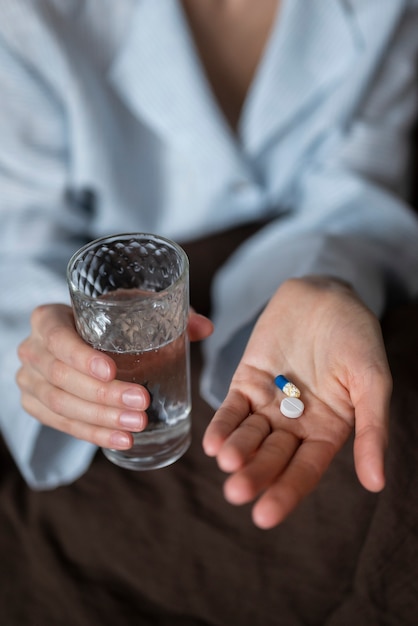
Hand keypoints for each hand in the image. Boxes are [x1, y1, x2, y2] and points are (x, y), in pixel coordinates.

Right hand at [17, 303, 212, 448]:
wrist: (75, 341)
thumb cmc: (105, 321)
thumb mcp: (129, 308)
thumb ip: (167, 314)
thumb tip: (206, 327)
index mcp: (47, 319)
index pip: (57, 337)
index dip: (81, 357)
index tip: (113, 370)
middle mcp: (31, 349)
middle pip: (61, 377)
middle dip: (104, 395)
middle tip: (143, 403)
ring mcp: (29, 381)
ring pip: (60, 406)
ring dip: (101, 419)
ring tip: (138, 425)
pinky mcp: (36, 407)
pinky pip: (62, 426)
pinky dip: (93, 434)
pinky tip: (123, 440)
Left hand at [203, 277, 390, 528]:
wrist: (326, 296)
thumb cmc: (357, 338)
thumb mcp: (372, 382)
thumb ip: (371, 430)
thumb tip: (376, 484)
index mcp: (327, 431)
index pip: (304, 470)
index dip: (286, 492)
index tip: (266, 516)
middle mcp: (295, 424)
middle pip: (272, 457)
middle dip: (255, 474)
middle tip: (237, 493)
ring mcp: (269, 404)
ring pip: (249, 435)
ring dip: (236, 451)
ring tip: (227, 463)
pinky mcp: (246, 381)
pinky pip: (232, 408)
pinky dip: (222, 424)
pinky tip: (212, 442)